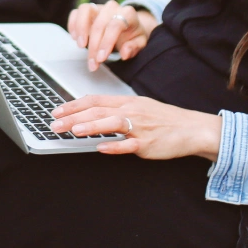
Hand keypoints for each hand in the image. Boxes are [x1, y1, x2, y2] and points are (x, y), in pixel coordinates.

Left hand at [50, 95, 222, 159]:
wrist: (191, 128)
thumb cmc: (163, 120)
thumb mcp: (139, 108)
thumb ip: (116, 111)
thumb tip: (92, 115)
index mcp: (127, 102)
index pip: (95, 100)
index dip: (74, 105)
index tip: (58, 111)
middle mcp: (131, 111)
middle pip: (98, 111)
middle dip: (74, 117)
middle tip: (55, 124)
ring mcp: (140, 127)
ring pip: (112, 123)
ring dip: (91, 126)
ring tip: (73, 130)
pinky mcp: (148, 144)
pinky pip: (129, 145)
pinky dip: (114, 146)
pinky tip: (101, 147)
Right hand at [68, 1, 157, 71]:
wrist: (128, 25)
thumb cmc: (132, 35)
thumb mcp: (139, 42)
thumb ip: (134, 47)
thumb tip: (125, 53)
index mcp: (128, 13)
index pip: (115, 25)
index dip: (106, 42)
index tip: (101, 58)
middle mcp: (112, 7)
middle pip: (99, 24)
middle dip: (94, 46)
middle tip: (93, 63)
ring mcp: (99, 6)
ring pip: (85, 10)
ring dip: (80, 29)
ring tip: (80, 45)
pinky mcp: (88, 9)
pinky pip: (76, 12)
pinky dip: (73, 24)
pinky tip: (74, 37)